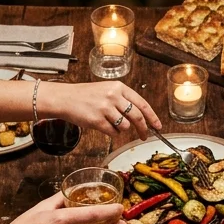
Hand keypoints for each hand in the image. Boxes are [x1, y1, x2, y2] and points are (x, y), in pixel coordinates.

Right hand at [41, 81, 160, 138]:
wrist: (65, 98)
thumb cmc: (85, 96)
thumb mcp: (107, 90)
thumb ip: (123, 100)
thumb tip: (140, 116)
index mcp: (119, 87)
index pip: (142, 103)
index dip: (152, 117)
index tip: (158, 126)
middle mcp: (113, 96)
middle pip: (137, 116)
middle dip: (143, 129)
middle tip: (144, 136)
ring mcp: (105, 108)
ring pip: (125, 126)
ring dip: (121, 129)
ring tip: (110, 123)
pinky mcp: (98, 120)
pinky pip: (113, 133)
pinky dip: (112, 133)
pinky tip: (103, 126)